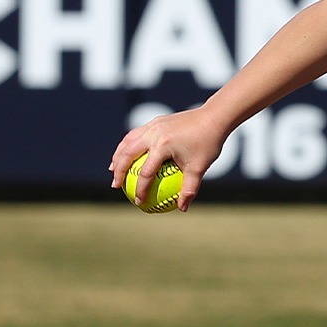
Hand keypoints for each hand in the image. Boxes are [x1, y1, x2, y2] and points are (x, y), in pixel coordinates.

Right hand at [108, 106, 227, 211]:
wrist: (213, 117)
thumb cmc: (208, 144)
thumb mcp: (200, 168)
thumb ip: (189, 188)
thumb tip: (182, 209)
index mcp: (163, 146)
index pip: (146, 172)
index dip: (140, 189)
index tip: (138, 202)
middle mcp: (154, 134)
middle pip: (128, 154)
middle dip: (118, 171)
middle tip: (116, 186)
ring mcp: (153, 126)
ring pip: (128, 142)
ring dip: (118, 156)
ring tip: (113, 170)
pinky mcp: (155, 122)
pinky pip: (135, 134)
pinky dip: (127, 145)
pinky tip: (126, 154)